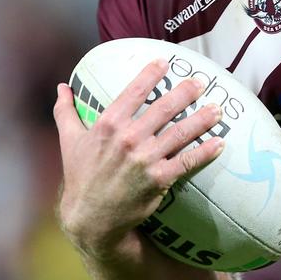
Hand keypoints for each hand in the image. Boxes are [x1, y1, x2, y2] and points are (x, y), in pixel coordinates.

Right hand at [53, 59, 225, 262]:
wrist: (91, 218)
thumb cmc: (81, 176)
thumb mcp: (69, 141)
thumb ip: (65, 111)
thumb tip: (61, 87)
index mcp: (108, 124)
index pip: (134, 91)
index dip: (151, 74)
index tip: (165, 62)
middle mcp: (128, 138)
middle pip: (164, 108)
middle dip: (186, 92)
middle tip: (201, 82)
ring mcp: (145, 159)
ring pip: (180, 132)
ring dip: (202, 119)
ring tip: (218, 109)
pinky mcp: (159, 179)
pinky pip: (187, 161)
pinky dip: (205, 152)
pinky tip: (219, 143)